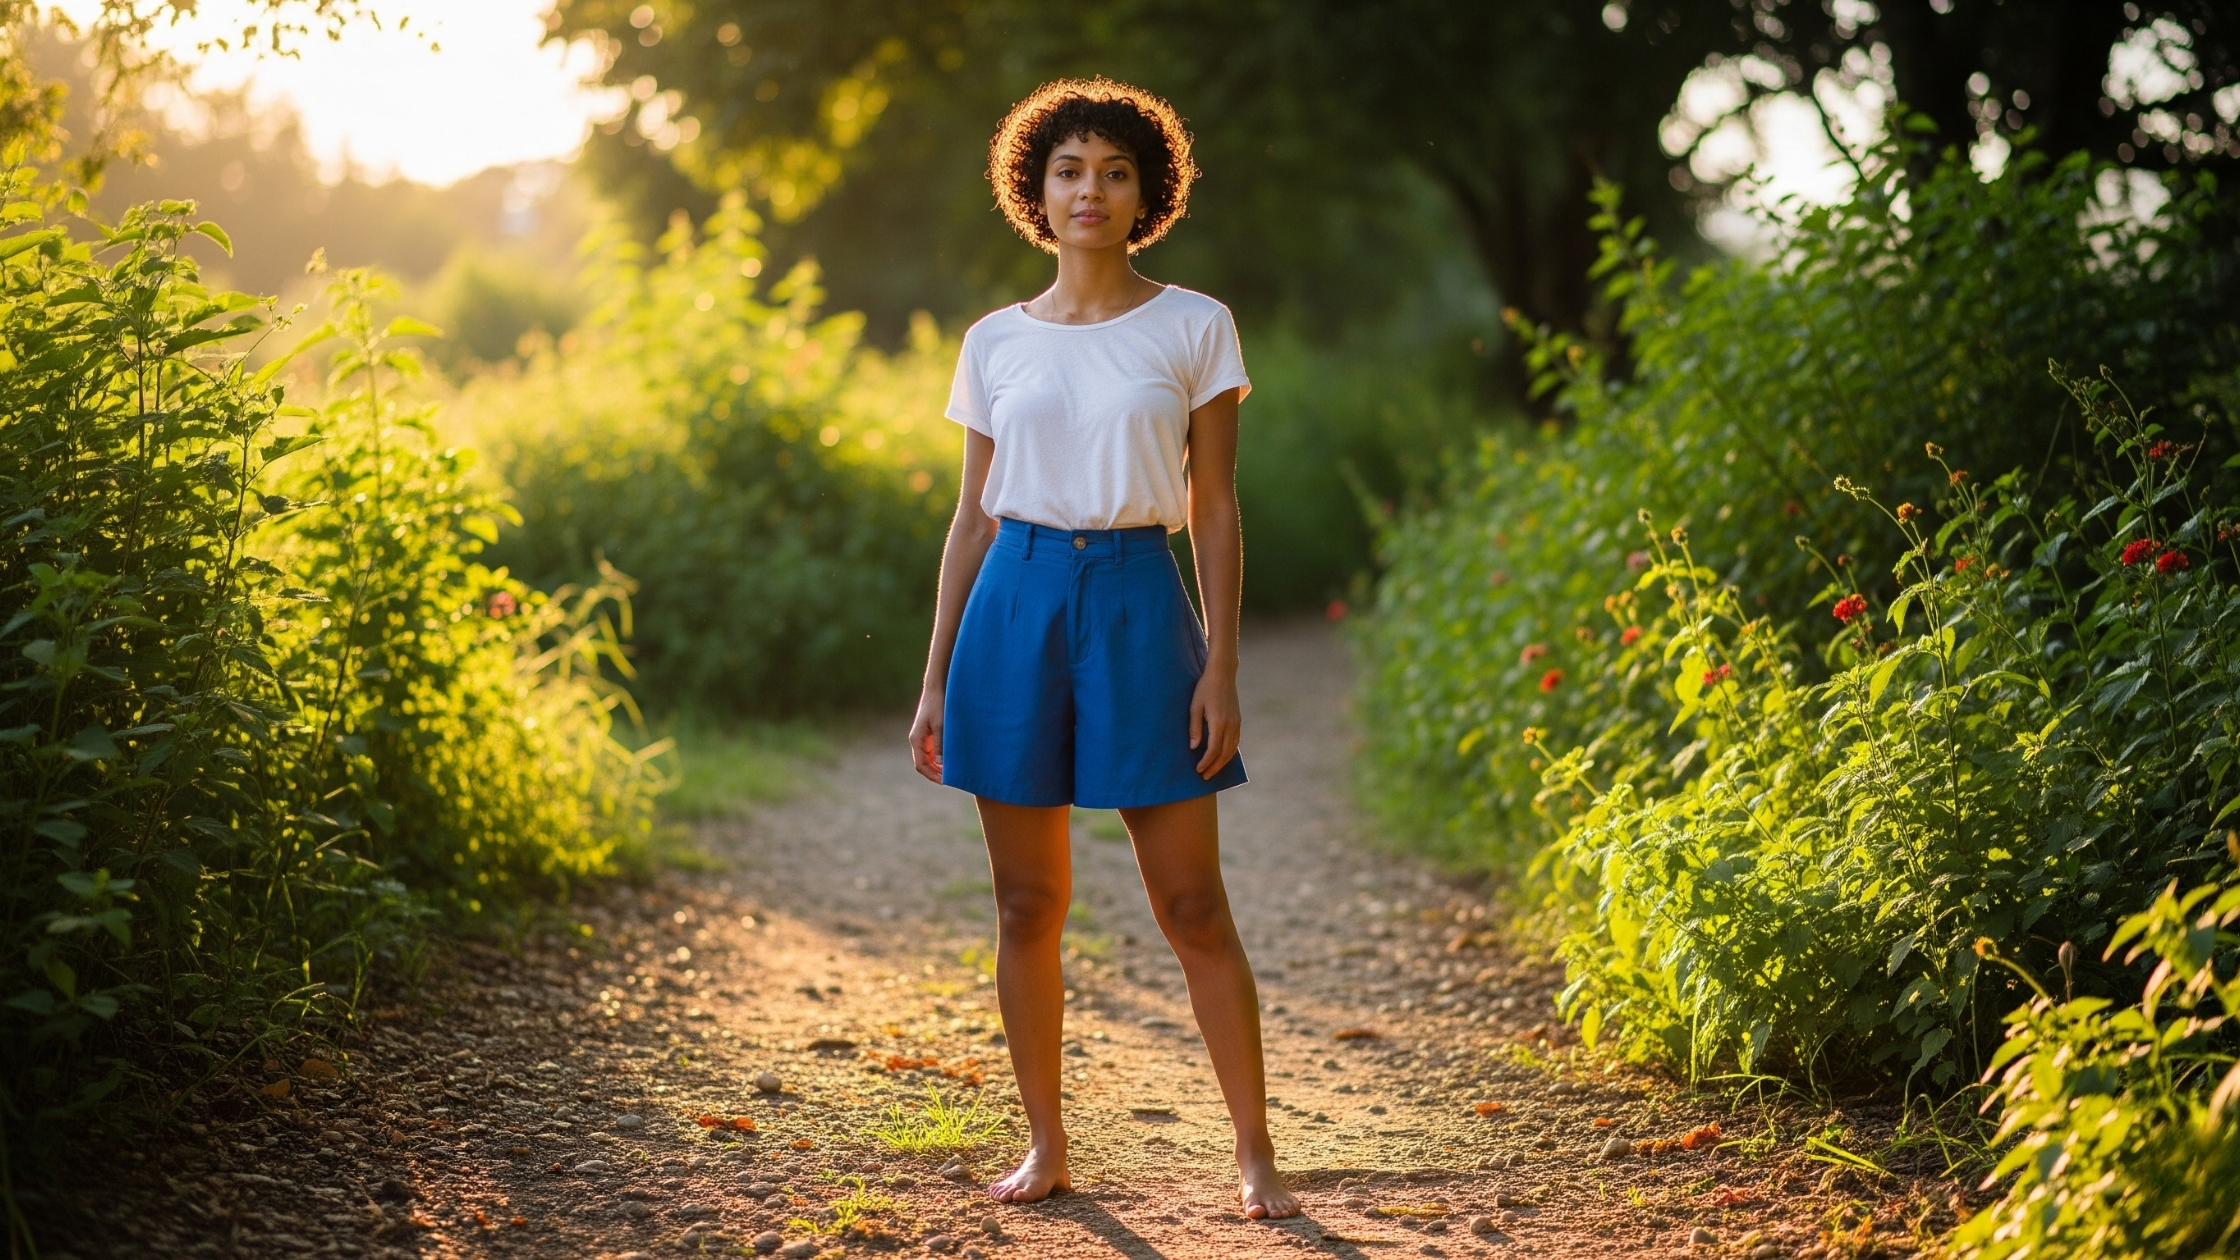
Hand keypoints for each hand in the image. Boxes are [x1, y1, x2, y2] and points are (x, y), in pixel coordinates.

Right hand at [908, 688, 944, 782]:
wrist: (936, 689)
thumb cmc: (938, 706)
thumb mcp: (940, 726)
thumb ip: (940, 745)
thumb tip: (940, 764)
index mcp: (916, 740)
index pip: (920, 765)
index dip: (931, 775)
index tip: (944, 781)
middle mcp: (917, 741)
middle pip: (924, 764)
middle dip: (935, 773)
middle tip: (950, 779)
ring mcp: (923, 738)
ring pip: (929, 759)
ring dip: (938, 766)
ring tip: (952, 772)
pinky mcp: (929, 734)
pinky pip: (933, 751)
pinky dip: (940, 758)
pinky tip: (951, 760)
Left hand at [1188, 663, 1240, 778]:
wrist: (1222, 674)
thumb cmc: (1204, 688)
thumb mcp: (1194, 707)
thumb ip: (1194, 728)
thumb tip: (1193, 748)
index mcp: (1219, 722)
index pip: (1213, 750)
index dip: (1206, 762)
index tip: (1198, 770)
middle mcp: (1230, 725)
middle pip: (1224, 754)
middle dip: (1215, 767)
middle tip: (1205, 777)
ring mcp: (1236, 723)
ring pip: (1232, 750)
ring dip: (1223, 762)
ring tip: (1213, 771)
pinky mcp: (1238, 721)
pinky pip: (1235, 742)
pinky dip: (1229, 753)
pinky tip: (1222, 757)